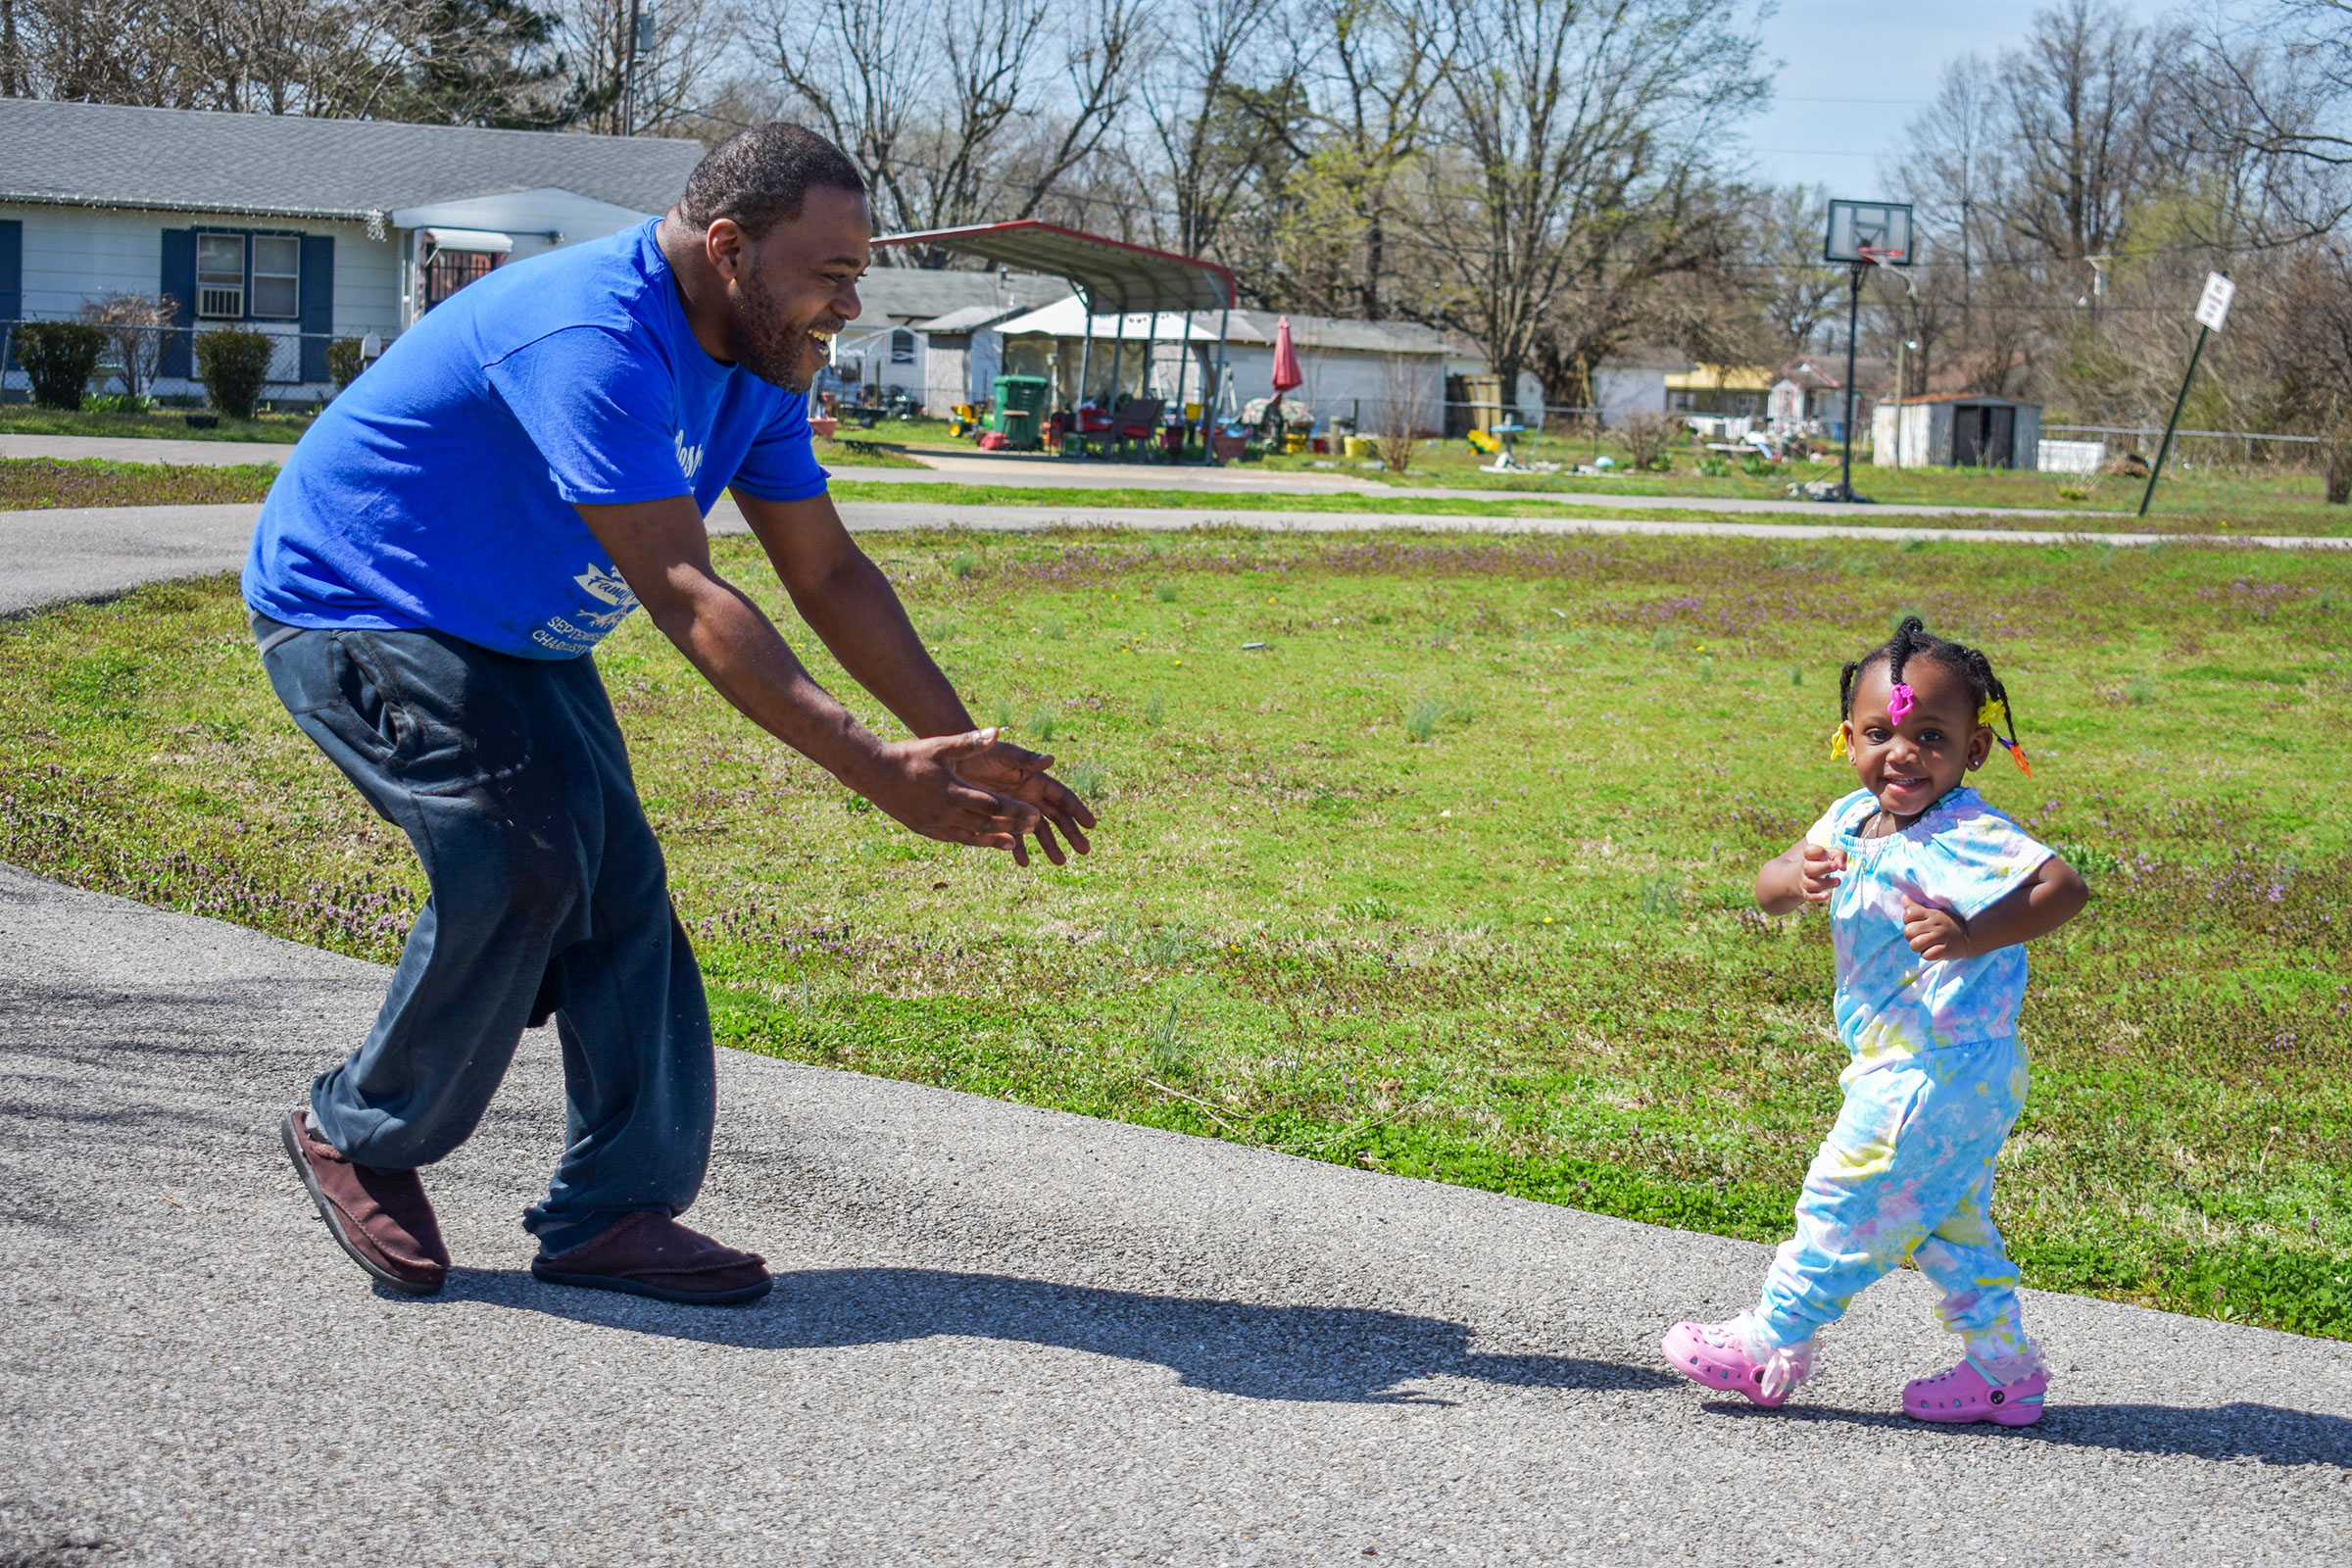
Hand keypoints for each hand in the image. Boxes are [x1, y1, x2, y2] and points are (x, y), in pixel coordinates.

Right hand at [855, 729, 1052, 862]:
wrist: (874, 773)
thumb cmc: (909, 755)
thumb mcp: (940, 746)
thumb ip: (970, 742)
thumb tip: (996, 732)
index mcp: (952, 791)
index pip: (992, 805)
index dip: (1015, 811)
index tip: (1036, 814)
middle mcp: (945, 812)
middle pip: (986, 824)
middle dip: (1012, 826)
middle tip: (1034, 827)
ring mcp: (934, 824)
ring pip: (970, 837)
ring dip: (993, 840)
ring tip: (1012, 842)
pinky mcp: (924, 829)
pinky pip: (953, 839)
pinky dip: (971, 841)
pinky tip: (982, 840)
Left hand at [950, 737, 1098, 867]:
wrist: (953, 761)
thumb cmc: (980, 753)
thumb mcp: (1003, 755)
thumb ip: (1026, 760)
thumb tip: (1051, 759)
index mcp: (1035, 780)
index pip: (1062, 797)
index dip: (1077, 810)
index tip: (1091, 825)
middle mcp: (1029, 796)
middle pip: (1056, 817)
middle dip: (1071, 833)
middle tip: (1084, 850)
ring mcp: (1014, 809)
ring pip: (1038, 830)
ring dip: (1049, 846)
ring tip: (1060, 862)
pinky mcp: (998, 819)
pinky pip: (1012, 837)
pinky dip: (1018, 849)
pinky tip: (1023, 862)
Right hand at [1799, 841, 1844, 902]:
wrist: (1800, 877)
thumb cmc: (1821, 863)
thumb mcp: (1830, 855)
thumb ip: (1839, 855)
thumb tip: (1843, 867)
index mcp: (1810, 856)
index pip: (1810, 851)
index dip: (1819, 852)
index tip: (1827, 855)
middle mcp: (1805, 869)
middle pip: (1809, 868)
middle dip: (1823, 867)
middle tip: (1835, 867)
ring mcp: (1805, 881)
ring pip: (1811, 884)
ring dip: (1825, 883)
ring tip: (1838, 881)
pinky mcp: (1806, 893)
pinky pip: (1809, 896)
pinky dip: (1817, 897)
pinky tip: (1826, 896)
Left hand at [1902, 899, 1973, 960]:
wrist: (1970, 937)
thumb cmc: (1948, 924)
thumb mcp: (1934, 912)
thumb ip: (1917, 906)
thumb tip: (1903, 898)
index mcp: (1931, 913)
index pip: (1908, 914)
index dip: (1908, 921)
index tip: (1916, 924)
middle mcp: (1935, 924)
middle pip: (1908, 931)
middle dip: (1911, 936)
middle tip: (1921, 936)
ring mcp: (1940, 937)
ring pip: (1914, 944)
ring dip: (1918, 947)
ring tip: (1926, 945)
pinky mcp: (1945, 951)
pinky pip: (1926, 955)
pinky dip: (1927, 955)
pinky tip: (1934, 951)